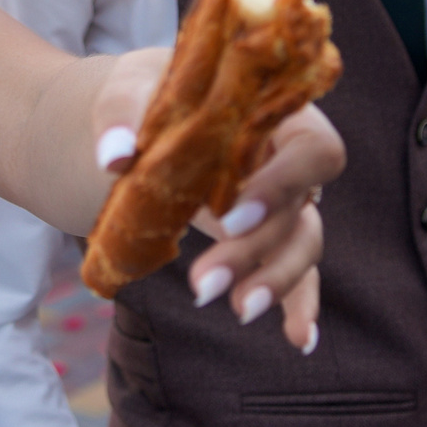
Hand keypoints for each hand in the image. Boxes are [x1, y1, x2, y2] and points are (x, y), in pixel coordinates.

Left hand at [91, 53, 334, 351]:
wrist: (128, 120)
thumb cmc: (141, 95)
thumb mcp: (127, 87)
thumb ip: (121, 113)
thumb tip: (114, 156)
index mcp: (273, 110)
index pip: (312, 147)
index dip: (282, 184)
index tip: (228, 218)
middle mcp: (287, 156)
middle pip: (302, 207)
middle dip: (259, 249)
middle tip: (204, 282)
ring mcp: (279, 198)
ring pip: (302, 242)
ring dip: (275, 281)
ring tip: (235, 310)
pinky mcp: (260, 234)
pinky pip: (293, 270)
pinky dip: (298, 304)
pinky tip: (300, 339)